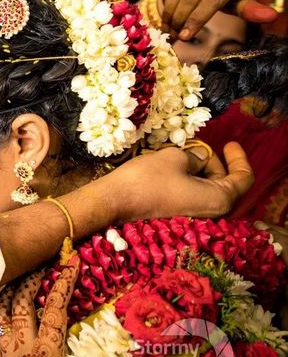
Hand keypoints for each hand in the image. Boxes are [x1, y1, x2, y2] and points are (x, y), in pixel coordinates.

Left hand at [0, 259, 139, 356]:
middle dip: (31, 280)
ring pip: (1, 315)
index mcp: (46, 353)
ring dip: (8, 297)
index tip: (72, 262)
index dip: (64, 284)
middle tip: (40, 265)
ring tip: (15, 283)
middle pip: (22, 303)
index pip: (55, 310)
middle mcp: (22, 347)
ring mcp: (3, 355)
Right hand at [106, 142, 253, 222]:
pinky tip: (176, 166)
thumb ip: (195, 156)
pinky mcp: (179, 214)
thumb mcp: (175, 158)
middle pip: (225, 182)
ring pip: (207, 187)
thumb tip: (199, 157)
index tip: (229, 142)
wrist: (114, 201)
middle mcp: (211, 211)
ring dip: (200, 169)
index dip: (238, 157)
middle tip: (197, 145)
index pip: (243, 178)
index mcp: (219, 199)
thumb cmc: (147, 179)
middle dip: (215, 162)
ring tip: (184, 153)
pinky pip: (194, 194)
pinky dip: (190, 179)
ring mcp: (194, 214)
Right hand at [160, 0, 277, 40]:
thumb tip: (272, 17)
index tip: (186, 37)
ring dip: (170, 14)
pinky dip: (166, 3)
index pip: (211, 1)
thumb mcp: (243, 1)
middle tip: (175, 35)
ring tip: (169, 28)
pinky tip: (168, 15)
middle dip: (181, 19)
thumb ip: (252, 10)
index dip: (197, 20)